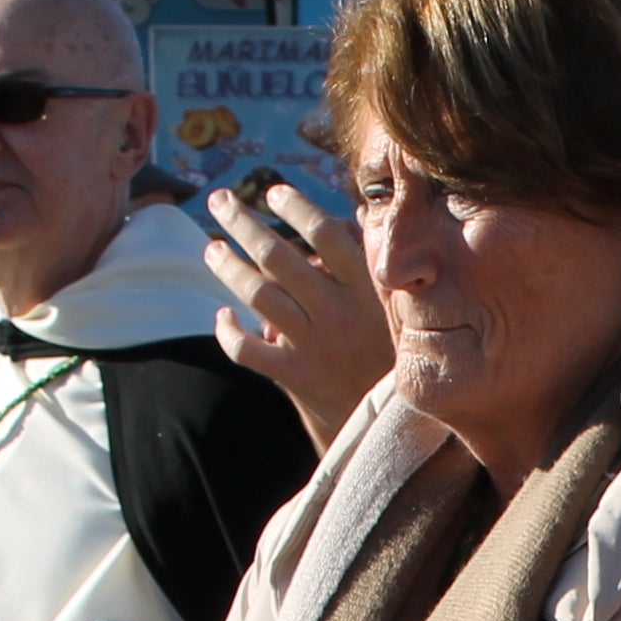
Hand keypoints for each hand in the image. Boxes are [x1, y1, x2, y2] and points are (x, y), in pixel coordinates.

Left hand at [204, 183, 391, 449]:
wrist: (408, 427)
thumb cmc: (404, 357)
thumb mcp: (405, 308)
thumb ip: (378, 264)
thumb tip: (356, 216)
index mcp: (369, 290)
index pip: (325, 234)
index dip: (296, 207)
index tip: (273, 192)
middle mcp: (339, 313)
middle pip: (278, 257)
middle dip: (242, 222)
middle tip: (218, 200)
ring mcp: (316, 345)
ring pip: (258, 296)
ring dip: (228, 267)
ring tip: (212, 248)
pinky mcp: (298, 377)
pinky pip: (249, 351)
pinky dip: (229, 333)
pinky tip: (222, 317)